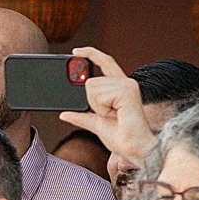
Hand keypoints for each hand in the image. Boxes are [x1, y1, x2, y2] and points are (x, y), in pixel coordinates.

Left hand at [59, 48, 153, 167]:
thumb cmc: (121, 138)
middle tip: (108, 115)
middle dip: (92, 102)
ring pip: (92, 88)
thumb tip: (64, 114)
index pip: (105, 62)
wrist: (134, 148)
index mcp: (120, 87)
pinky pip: (98, 95)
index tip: (74, 51)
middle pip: (90, 81)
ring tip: (114, 116)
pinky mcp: (127, 90)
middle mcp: (126, 82)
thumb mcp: (96, 124)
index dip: (90, 54)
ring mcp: (128, 85)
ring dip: (97, 107)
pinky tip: (116, 114)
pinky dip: (101, 108)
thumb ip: (81, 116)